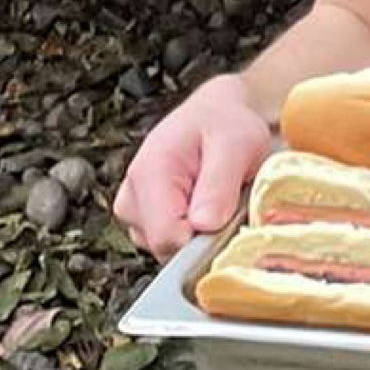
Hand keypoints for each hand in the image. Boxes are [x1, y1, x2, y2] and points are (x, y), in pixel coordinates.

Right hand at [111, 73, 272, 259]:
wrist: (215, 118)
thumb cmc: (226, 126)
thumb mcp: (236, 144)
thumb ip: (219, 185)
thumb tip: (204, 225)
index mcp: (149, 174)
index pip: (167, 237)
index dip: (203, 239)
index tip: (228, 217)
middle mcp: (132, 198)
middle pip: (167, 249)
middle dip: (204, 236)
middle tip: (227, 201)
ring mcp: (135, 214)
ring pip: (169, 251)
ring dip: (199, 234)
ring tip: (215, 197)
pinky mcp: (143, 224)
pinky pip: (171, 246)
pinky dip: (192, 234)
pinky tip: (203, 206)